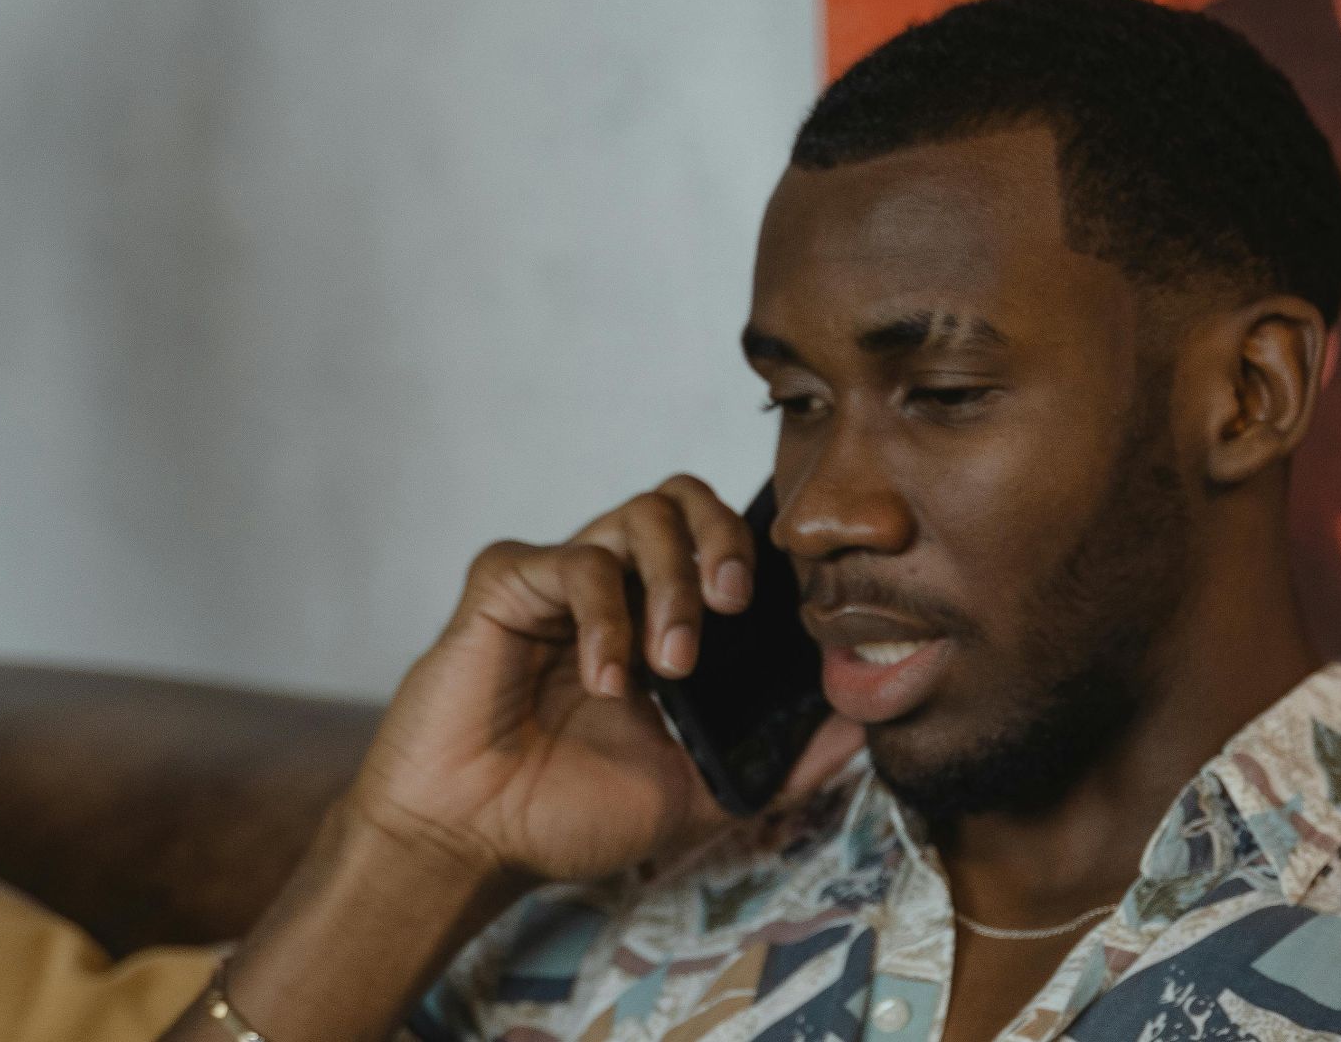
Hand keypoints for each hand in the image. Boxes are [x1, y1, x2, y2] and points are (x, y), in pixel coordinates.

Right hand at [343, 474, 862, 885]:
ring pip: (636, 517)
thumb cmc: (570, 814)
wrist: (476, 843)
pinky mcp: (506, 584)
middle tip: (733, 603)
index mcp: (657, 618)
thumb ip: (785, 763)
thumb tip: (864, 728)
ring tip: (670, 664)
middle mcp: (615, 586)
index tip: (786, 607)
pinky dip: (604, 617)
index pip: (719, 539)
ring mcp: (558, 579)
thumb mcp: (704, 793)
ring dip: (670, 583)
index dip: (756, 553)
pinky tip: (607, 680)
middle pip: (681, 499)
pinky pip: (573, 561)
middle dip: (722, 540)